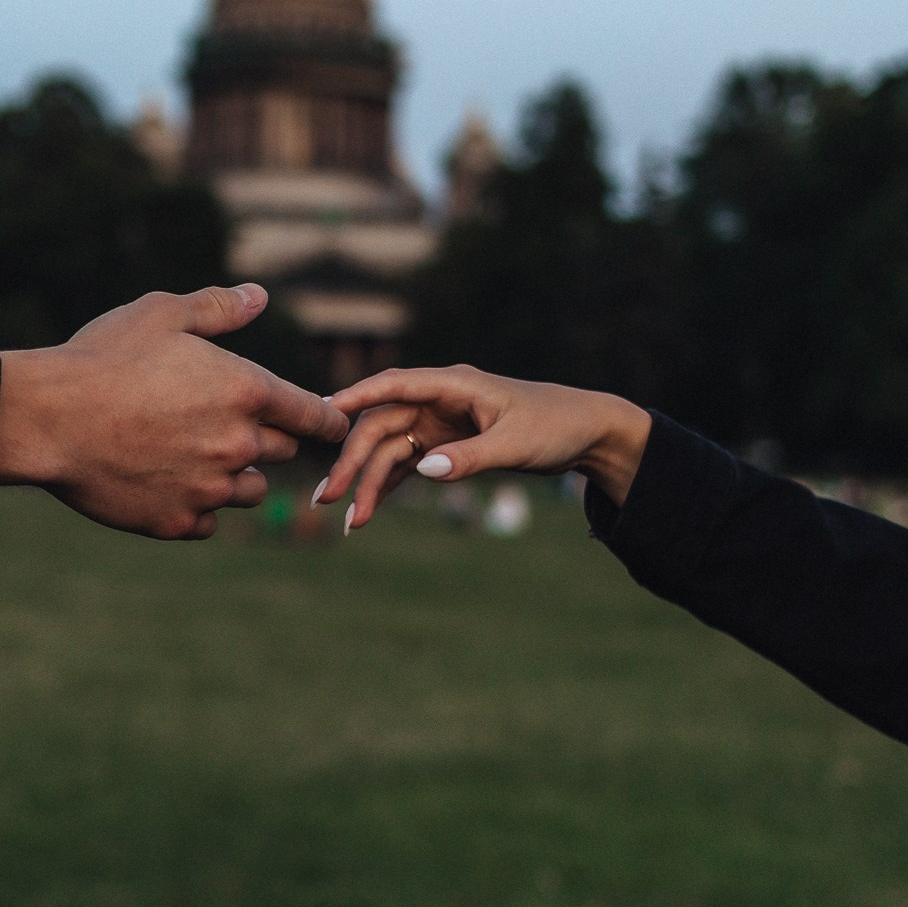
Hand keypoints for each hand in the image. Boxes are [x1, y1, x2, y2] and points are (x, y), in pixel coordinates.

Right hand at [0, 283, 347, 539]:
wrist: (47, 419)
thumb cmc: (102, 358)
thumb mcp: (161, 315)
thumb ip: (218, 309)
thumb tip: (259, 297)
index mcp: (248, 392)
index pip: (317, 416)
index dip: (328, 418)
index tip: (331, 421)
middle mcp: (239, 446)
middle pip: (283, 452)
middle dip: (265, 438)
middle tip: (224, 423)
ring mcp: (209, 490)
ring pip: (249, 491)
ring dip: (234, 476)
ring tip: (193, 454)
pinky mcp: (176, 522)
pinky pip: (207, 522)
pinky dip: (195, 506)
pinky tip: (165, 481)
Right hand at [313, 364, 651, 531]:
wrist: (585, 434)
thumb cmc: (555, 426)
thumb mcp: (515, 444)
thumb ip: (469, 457)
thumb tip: (423, 470)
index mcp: (453, 385)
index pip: (393, 385)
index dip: (355, 398)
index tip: (322, 412)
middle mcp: (438, 401)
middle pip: (381, 426)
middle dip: (352, 461)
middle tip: (328, 499)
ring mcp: (439, 424)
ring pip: (389, 450)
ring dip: (367, 482)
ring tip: (349, 521)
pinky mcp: (444, 446)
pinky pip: (406, 465)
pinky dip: (388, 488)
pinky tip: (368, 514)